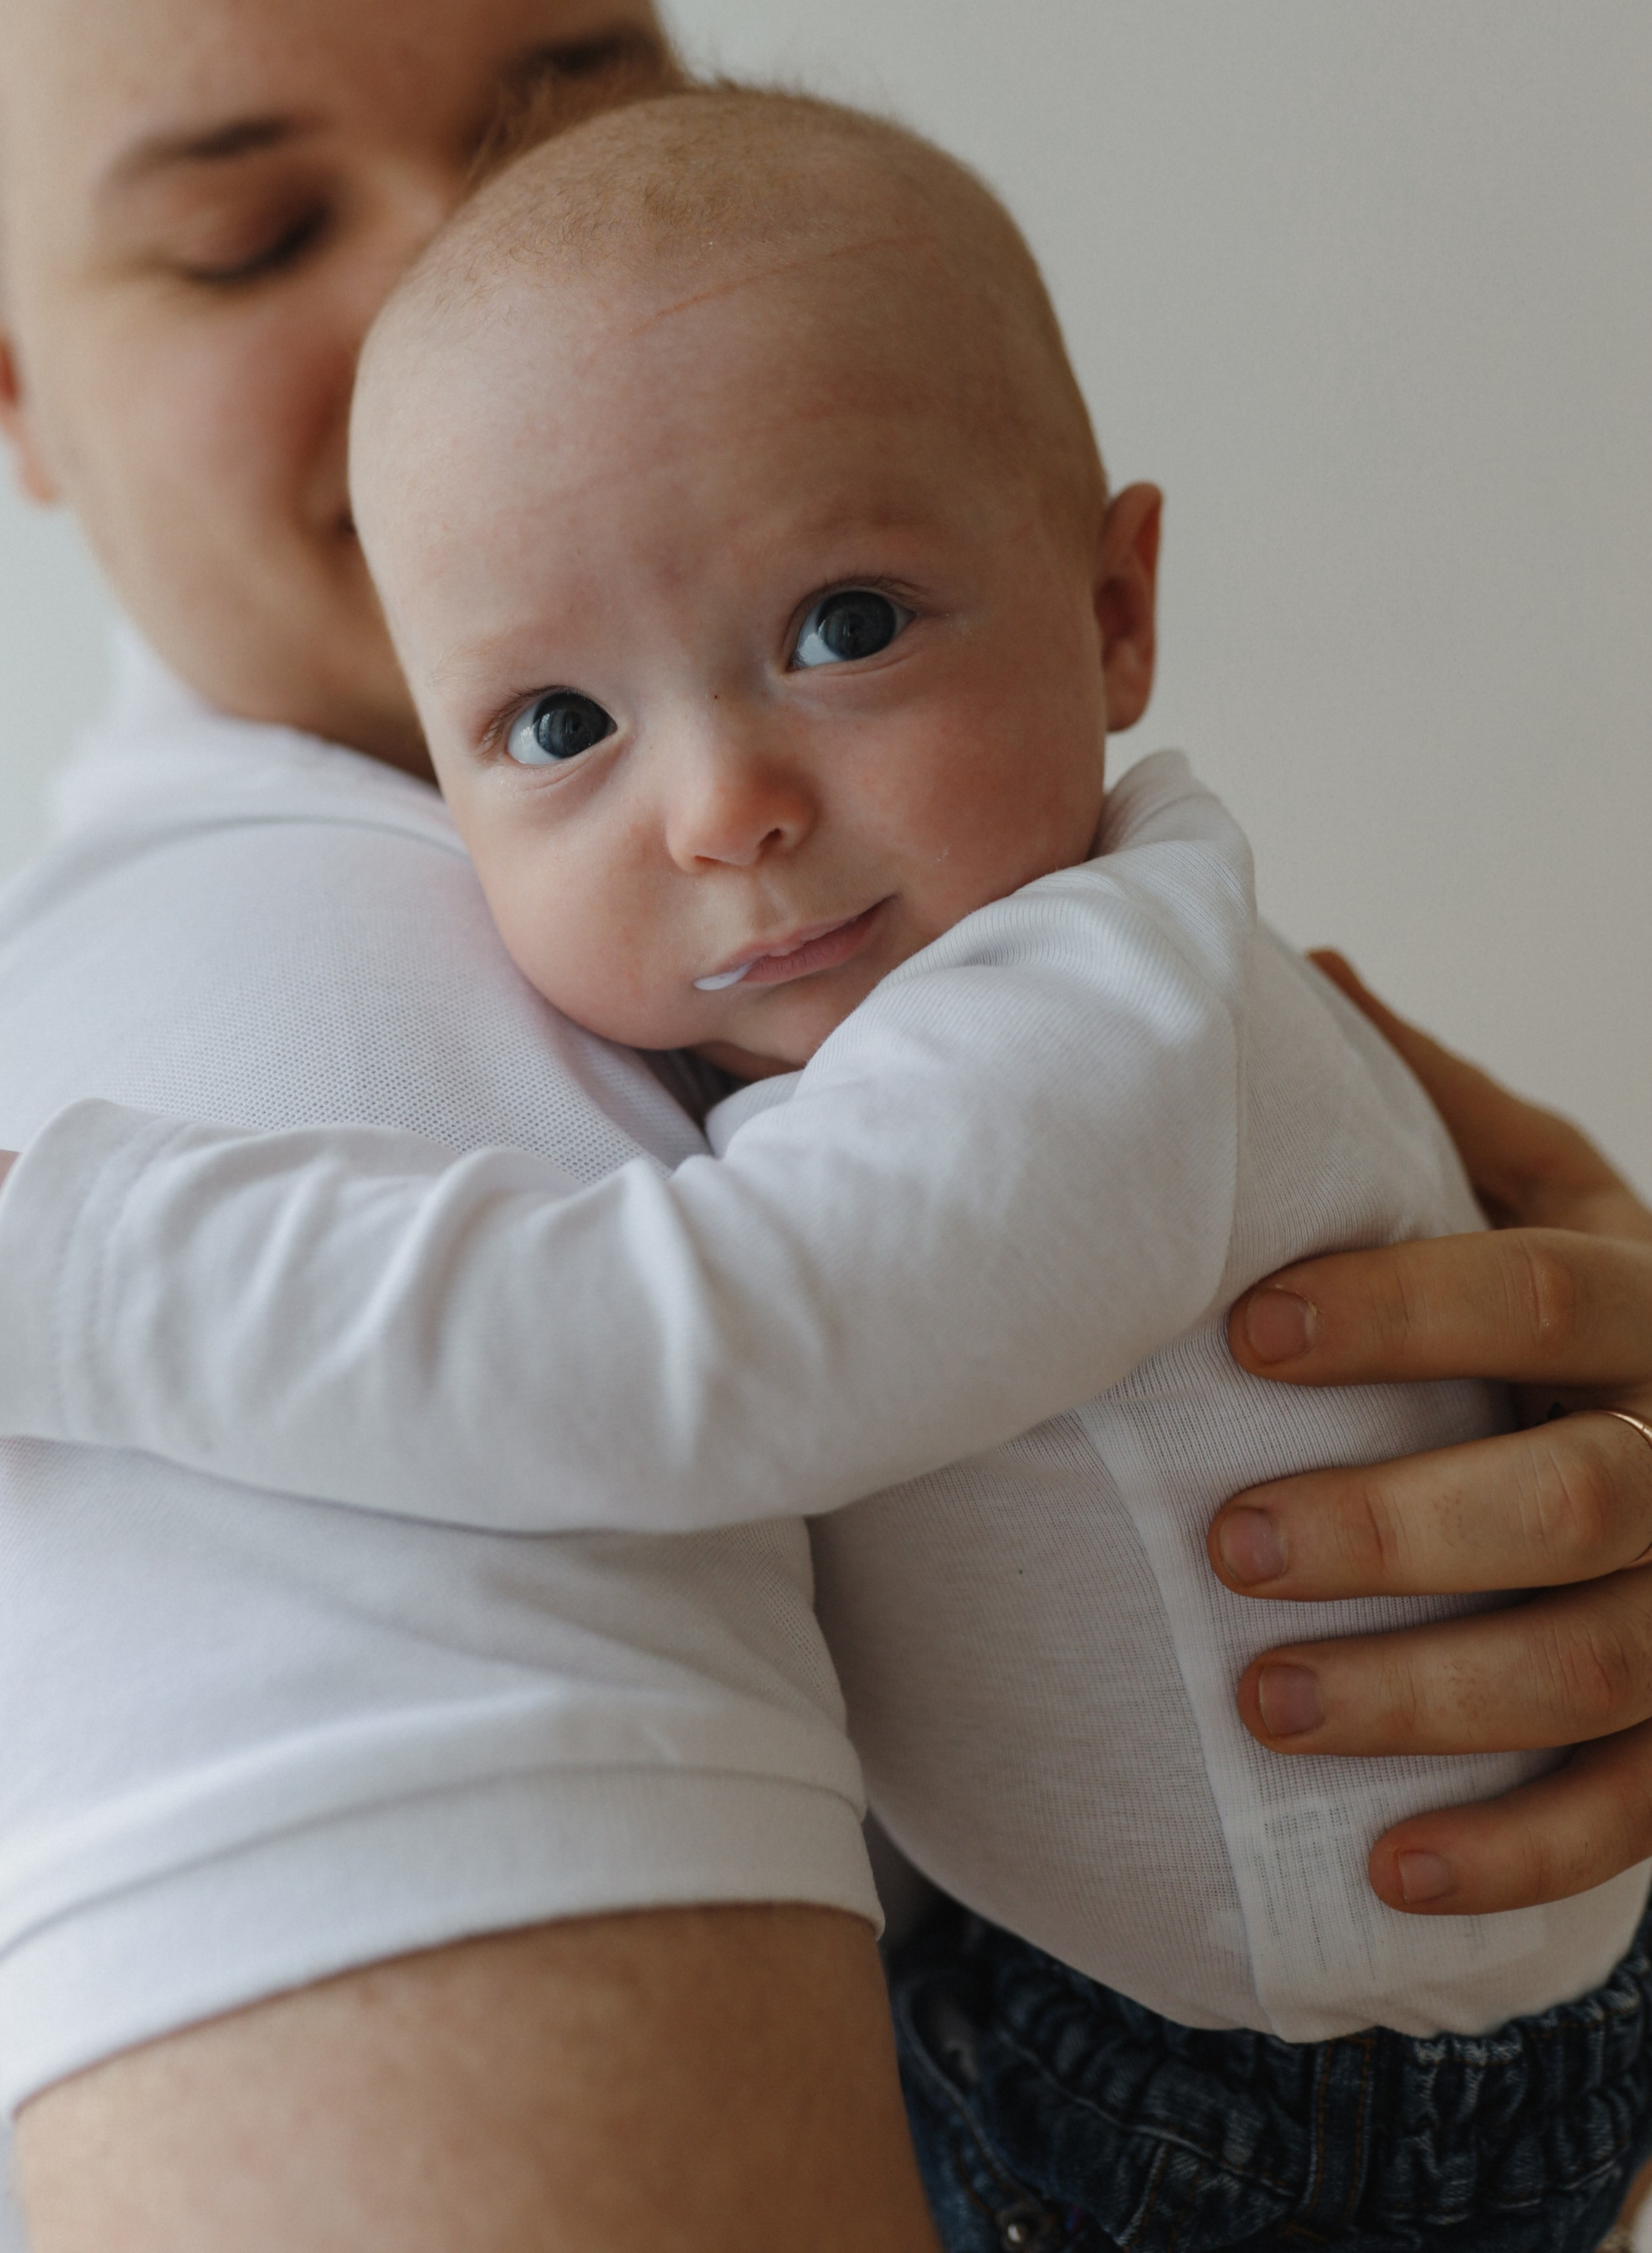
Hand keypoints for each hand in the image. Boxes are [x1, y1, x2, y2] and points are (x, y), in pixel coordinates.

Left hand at [1208, 954, 1651, 1917]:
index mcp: (1637, 1293)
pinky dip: (1521, 1853)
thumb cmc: (1574, 1300)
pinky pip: (1637, 1813)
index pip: (1529, 1296)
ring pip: (1599, 1664)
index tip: (1244, 1333)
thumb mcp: (1539, 1184)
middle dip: (1400, 1525)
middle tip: (1231, 1541)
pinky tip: (1387, 1875)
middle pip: (1568, 1496)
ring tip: (1268, 1703)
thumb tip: (1311, 968)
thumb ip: (1435, 1099)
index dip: (1397, 1311)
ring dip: (1433, 1698)